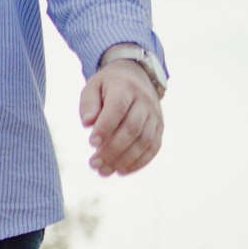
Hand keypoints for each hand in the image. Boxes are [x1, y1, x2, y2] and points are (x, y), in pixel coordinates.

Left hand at [78, 61, 163, 176]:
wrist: (137, 77)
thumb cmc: (108, 86)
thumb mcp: (93, 86)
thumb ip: (89, 104)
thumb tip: (87, 123)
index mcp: (125, 87)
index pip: (117, 108)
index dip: (105, 127)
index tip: (91, 143)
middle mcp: (144, 101)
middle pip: (132, 128)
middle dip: (112, 150)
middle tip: (94, 164)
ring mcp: (155, 115)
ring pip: (144, 141)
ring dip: (124, 160)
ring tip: (104, 171)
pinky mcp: (159, 127)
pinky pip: (153, 147)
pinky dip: (139, 162)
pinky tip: (121, 170)